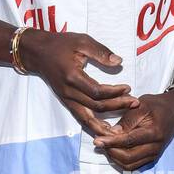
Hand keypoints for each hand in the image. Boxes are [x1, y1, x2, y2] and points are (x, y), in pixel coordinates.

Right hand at [18, 29, 139, 141]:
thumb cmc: (60, 44)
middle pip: (96, 106)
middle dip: (117, 106)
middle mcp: (69, 92)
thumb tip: (119, 62)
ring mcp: (66, 99)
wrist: (38, 53)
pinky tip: (104, 131)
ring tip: (121, 131)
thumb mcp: (81, 41)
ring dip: (104, 126)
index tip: (128, 88)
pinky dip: (93, 126)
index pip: (98, 92)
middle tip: (134, 103)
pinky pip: (81, 118)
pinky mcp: (66, 102)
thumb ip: (100, 52)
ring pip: (87, 119)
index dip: (115, 93)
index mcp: (73, 77)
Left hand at [91, 90, 173, 171]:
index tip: (97, 141)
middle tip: (99, 142)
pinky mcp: (151, 157)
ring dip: (114, 157)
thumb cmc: (157, 105)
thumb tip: (111, 134)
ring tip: (105, 145)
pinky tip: (113, 150)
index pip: (129, 141)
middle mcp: (155, 147)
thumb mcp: (141, 105)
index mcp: (154, 132)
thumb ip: (127, 120)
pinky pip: (133, 165)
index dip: (111, 142)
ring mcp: (154, 154)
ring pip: (129, 164)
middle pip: (128, 157)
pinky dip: (120, 160)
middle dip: (111, 151)